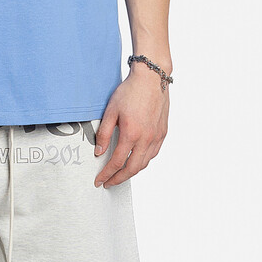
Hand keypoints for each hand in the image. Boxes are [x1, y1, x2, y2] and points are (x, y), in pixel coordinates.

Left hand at [92, 61, 170, 186]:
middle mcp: (146, 138)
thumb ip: (104, 134)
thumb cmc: (131, 91)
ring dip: (132, 172)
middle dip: (119, 179)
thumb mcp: (110, 111)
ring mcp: (156, 136)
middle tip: (109, 183)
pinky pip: (153, 153)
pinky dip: (143, 161)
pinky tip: (136, 160)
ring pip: (144, 163)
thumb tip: (99, 152)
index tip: (99, 180)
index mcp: (131, 133)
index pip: (116, 162)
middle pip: (132, 168)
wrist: (152, 78)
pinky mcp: (163, 132)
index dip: (106, 174)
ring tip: (121, 174)